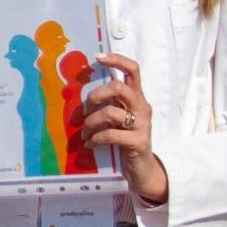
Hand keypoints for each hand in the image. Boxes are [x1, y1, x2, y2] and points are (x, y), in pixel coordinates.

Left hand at [79, 53, 169, 204]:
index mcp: (137, 98)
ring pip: (110, 112)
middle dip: (96, 96)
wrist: (142, 169)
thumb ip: (109, 106)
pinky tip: (91, 144)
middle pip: (118, 88)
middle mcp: (142, 107)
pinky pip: (110, 134)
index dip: (117, 60)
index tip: (98, 57)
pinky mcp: (138, 141)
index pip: (133, 70)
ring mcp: (142, 124)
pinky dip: (95, 139)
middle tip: (86, 109)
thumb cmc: (126, 141)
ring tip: (85, 132)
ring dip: (91, 122)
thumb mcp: (118, 120)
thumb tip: (84, 100)